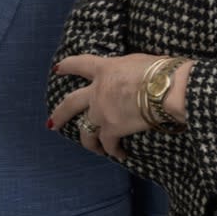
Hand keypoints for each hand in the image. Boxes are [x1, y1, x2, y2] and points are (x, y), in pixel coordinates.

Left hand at [48, 53, 171, 154]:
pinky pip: (108, 145)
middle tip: (52, 124)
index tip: (58, 69)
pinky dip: (114, 150)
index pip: (81, 64)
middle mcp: (97, 91)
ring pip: (86, 132)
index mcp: (106, 69)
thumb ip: (128, 69)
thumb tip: (134, 75)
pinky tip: (120, 154)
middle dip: (60, 114)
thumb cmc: (161, 71)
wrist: (165, 89)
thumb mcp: (140, 60)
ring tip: (93, 148)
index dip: (69, 66)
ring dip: (88, 142)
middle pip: (70, 104)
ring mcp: (101, 112)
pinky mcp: (112, 129)